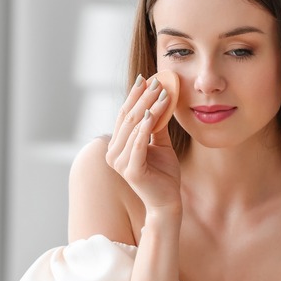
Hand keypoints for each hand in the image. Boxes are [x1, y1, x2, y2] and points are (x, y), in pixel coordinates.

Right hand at [105, 75, 180, 214]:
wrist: (168, 201)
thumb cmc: (164, 174)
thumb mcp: (160, 145)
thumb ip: (156, 126)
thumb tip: (160, 101)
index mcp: (117, 146)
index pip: (125, 115)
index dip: (134, 96)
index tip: (146, 79)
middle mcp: (113, 153)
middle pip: (128, 118)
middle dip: (142, 97)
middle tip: (156, 81)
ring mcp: (120, 163)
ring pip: (134, 127)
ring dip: (148, 107)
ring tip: (162, 92)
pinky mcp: (131, 170)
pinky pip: (139, 143)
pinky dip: (146, 126)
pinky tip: (154, 113)